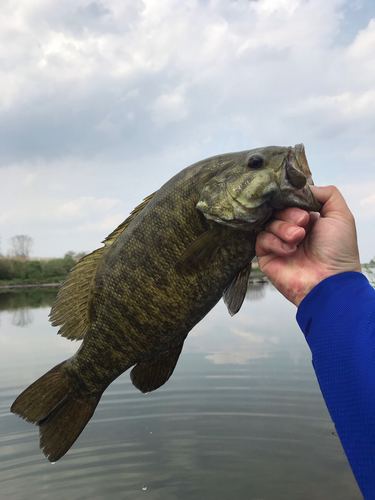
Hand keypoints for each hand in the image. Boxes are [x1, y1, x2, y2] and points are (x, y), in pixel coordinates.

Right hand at [256, 185, 361, 306]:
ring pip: (269, 222)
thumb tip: (305, 187)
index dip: (294, 200)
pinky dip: (275, 241)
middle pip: (278, 209)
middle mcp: (292, 230)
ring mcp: (278, 243)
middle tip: (303, 224)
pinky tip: (290, 250)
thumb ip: (328, 194)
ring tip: (298, 238)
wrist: (329, 281)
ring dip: (284, 228)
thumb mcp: (341, 215)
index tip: (304, 207)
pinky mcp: (266, 256)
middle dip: (290, 214)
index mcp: (309, 220)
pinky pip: (262, 239)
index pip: (291, 201)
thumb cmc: (339, 251)